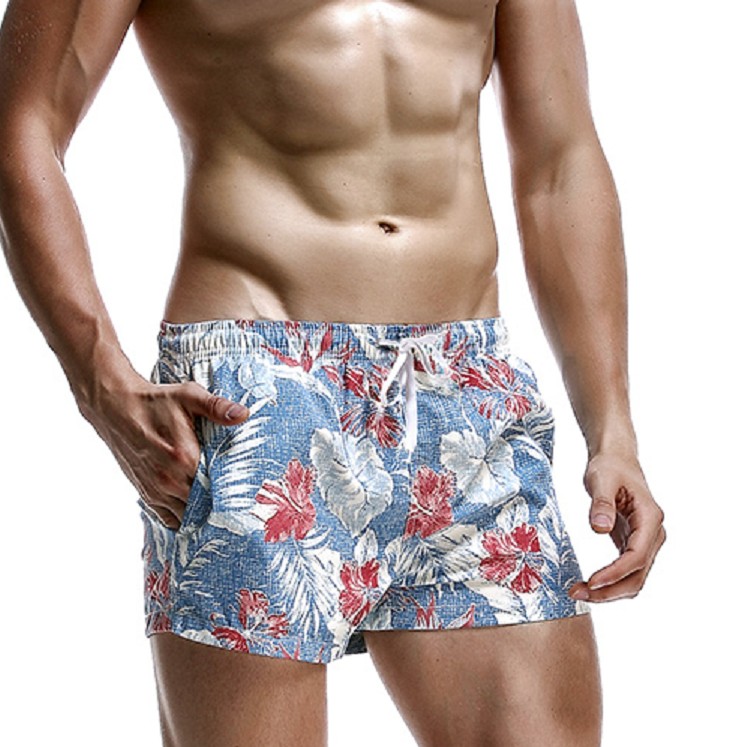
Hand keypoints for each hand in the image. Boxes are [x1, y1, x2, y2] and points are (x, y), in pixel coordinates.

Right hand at [78, 372, 249, 529]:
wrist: (115, 407)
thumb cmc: (153, 402)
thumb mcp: (188, 396)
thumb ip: (217, 407)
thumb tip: (243, 414)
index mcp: (185, 458)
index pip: (218, 488)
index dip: (233, 492)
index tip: (247, 492)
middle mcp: (169, 480)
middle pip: (205, 506)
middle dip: (221, 504)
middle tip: (238, 501)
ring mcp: (156, 489)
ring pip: (188, 516)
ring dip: (202, 511)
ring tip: (219, 505)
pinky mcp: (146, 493)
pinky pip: (169, 519)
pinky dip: (183, 517)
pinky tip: (196, 509)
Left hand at [569, 451, 665, 602]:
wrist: (616, 459)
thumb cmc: (610, 466)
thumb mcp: (601, 479)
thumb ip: (601, 504)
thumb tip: (599, 529)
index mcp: (650, 518)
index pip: (636, 556)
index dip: (614, 573)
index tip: (591, 581)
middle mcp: (653, 534)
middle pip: (638, 575)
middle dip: (610, 590)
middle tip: (578, 593)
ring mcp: (645, 541)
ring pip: (634, 578)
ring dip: (609, 591)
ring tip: (579, 592)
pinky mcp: (633, 543)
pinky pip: (626, 571)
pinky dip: (610, 582)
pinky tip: (589, 584)